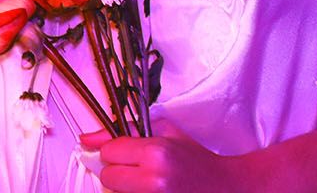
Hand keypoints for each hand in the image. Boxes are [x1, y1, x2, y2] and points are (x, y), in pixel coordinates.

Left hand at [82, 119, 250, 192]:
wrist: (229, 188)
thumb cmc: (197, 160)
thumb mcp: (166, 132)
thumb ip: (125, 129)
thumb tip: (87, 138)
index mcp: (156, 152)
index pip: (108, 152)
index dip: (116, 152)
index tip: (129, 154)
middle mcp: (154, 180)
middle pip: (108, 177)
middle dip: (119, 172)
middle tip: (140, 171)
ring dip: (127, 189)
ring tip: (150, 184)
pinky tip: (153, 192)